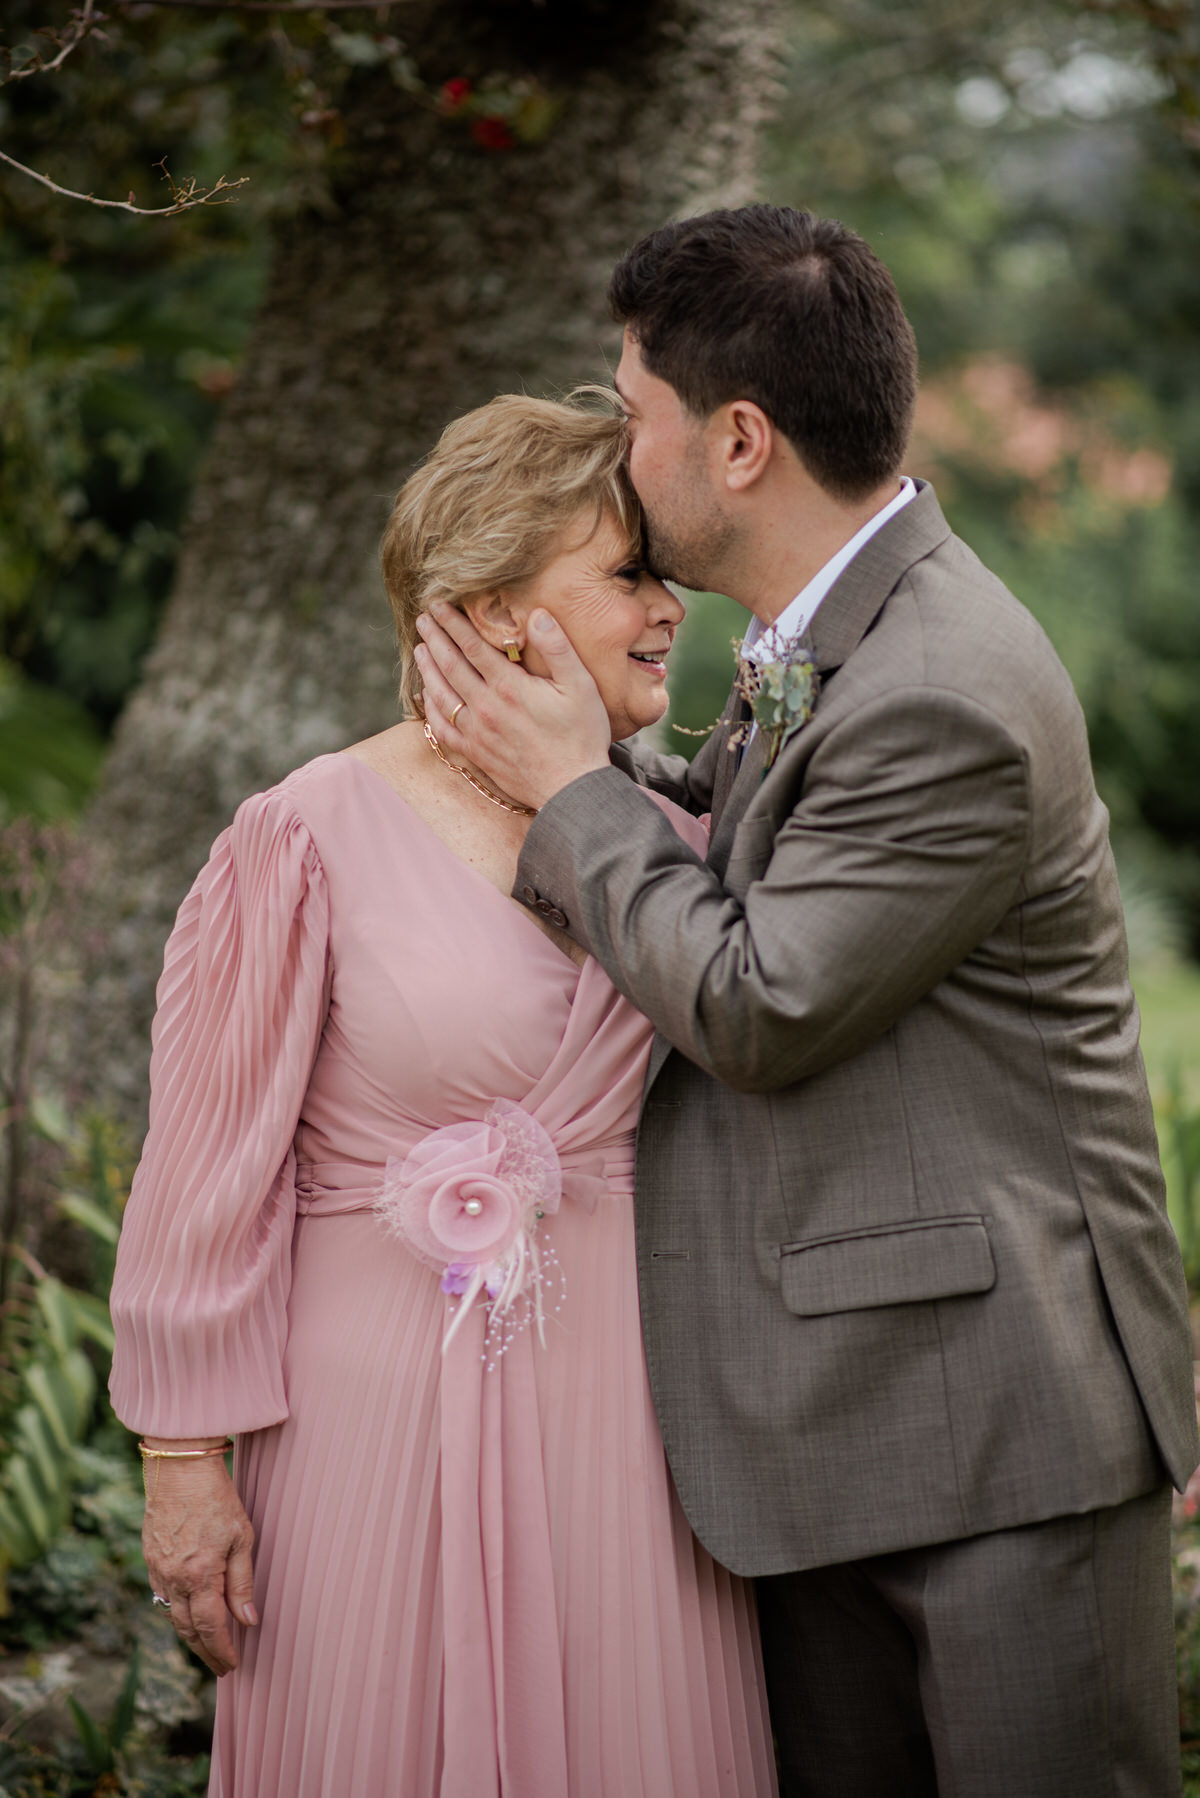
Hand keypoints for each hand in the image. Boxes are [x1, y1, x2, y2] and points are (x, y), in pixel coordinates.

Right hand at [143, 1447, 256, 1676]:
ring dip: (190, 1634)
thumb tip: (247, 1621)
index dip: (222, 1651)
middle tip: (220, 1666)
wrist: (179, 1468)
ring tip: (208, 1645)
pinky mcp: (150, 1559)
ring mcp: (158, 1570)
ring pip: (172, 1615)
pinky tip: (189, 1611)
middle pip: (188, 1630)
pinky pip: (162, 1595)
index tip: (232, 1666)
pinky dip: (176, 1610)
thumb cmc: (217, 1498)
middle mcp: (174, 1579)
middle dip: (205, 1652)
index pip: (211, 1628)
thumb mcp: (241, 1537)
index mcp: (200, 1576)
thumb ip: (242, 1583)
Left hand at [415, 605, 610, 810]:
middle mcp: (487, 708)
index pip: (472, 647)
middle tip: (423, 619)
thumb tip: (537, 614)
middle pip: (450, 666)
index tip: (438, 606)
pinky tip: (428, 697)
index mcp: (510, 687)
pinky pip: (443, 729)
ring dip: (428, 669)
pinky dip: (431, 710)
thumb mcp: (581, 686)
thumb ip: (557, 648)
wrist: (571, 789)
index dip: (452, 624)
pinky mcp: (476, 753)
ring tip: (420, 650)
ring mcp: (478, 732)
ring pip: (442, 695)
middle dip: (434, 639)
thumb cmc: (581, 736)